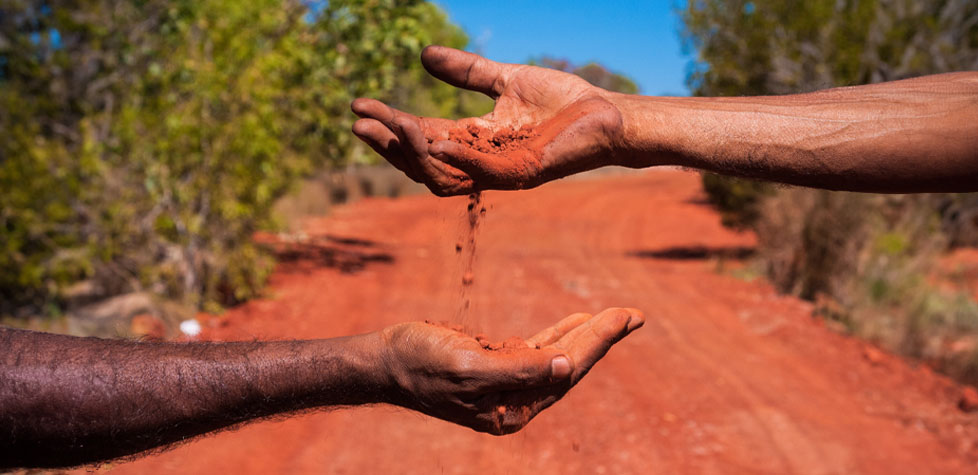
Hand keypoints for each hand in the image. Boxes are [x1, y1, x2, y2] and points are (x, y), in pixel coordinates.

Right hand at [351, 46, 626, 195]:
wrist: (607, 113)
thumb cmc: (562, 101)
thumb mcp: (504, 80)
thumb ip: (466, 72)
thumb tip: (423, 55)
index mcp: (473, 140)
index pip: (420, 137)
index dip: (388, 124)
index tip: (358, 104)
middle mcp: (481, 162)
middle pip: (421, 162)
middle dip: (388, 145)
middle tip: (359, 123)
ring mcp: (500, 172)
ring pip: (443, 175)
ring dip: (415, 153)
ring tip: (393, 124)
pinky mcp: (524, 173)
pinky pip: (483, 174)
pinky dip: (459, 159)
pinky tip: (435, 139)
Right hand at [377, 308, 643, 434]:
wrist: (385, 360)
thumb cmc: (420, 362)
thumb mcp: (469, 366)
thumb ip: (519, 370)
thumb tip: (566, 367)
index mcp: (512, 409)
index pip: (566, 372)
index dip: (597, 342)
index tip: (623, 317)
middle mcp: (515, 401)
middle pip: (569, 366)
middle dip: (601, 338)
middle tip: (634, 314)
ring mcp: (506, 384)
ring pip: (557, 356)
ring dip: (587, 335)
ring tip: (618, 316)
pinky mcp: (496, 366)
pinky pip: (537, 349)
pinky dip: (558, 334)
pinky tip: (577, 321)